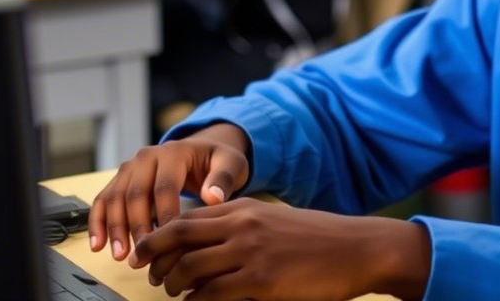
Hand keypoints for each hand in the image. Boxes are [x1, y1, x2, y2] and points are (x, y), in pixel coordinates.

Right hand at [89, 123, 250, 261]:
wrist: (202, 151)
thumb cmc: (216, 161)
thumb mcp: (230, 163)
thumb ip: (223, 179)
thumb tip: (213, 197)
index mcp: (175, 152)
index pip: (166, 186)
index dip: (165, 215)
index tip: (168, 240)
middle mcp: (148, 156)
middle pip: (136, 193)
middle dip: (137, 226)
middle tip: (142, 255)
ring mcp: (131, 166)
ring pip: (116, 197)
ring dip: (114, 227)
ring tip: (120, 255)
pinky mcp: (121, 179)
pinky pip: (103, 198)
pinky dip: (97, 222)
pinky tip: (97, 245)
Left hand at [132, 198, 431, 300]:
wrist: (355, 247)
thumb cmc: (317, 239)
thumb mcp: (273, 222)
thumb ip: (242, 227)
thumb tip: (207, 246)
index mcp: (244, 208)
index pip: (186, 217)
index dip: (158, 235)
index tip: (144, 250)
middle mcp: (242, 224)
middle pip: (179, 236)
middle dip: (153, 256)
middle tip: (146, 272)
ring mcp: (250, 251)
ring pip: (189, 267)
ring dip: (172, 283)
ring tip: (172, 291)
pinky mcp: (260, 280)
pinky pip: (212, 294)